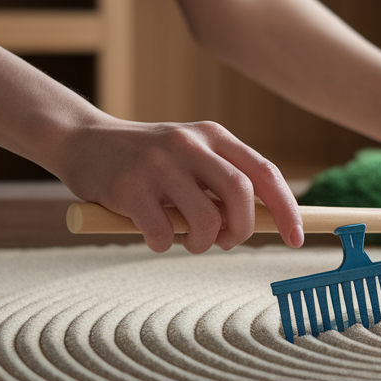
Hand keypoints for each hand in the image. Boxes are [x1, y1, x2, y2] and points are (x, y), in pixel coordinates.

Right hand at [50, 117, 304, 253]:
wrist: (84, 142)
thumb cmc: (148, 160)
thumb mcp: (191, 156)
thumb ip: (223, 181)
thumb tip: (267, 221)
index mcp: (212, 136)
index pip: (264, 172)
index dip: (286, 207)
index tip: (297, 236)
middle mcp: (189, 144)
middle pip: (241, 193)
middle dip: (242, 229)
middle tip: (227, 241)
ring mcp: (158, 164)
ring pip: (205, 219)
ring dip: (203, 243)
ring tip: (188, 239)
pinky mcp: (130, 188)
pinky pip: (164, 234)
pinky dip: (164, 244)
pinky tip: (153, 232)